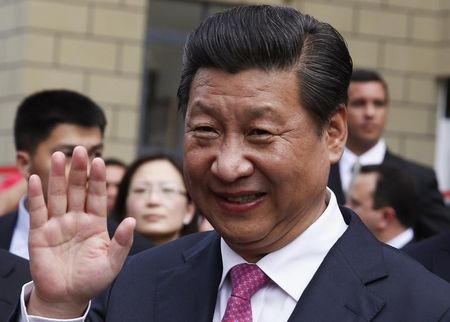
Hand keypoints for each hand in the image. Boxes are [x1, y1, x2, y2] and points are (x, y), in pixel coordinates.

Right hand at [27, 146, 134, 317]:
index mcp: (95, 223)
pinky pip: (38, 211)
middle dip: (79, 170)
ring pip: (58, 195)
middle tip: (80, 150)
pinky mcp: (40, 233)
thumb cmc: (92, 280)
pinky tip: (36, 179)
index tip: (100, 161)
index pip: (97, 196)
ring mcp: (58, 224)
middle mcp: (76, 219)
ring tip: (59, 156)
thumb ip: (123, 242)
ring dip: (57, 176)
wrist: (67, 298)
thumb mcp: (113, 262)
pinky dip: (36, 196)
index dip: (98, 179)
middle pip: (78, 190)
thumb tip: (133, 221)